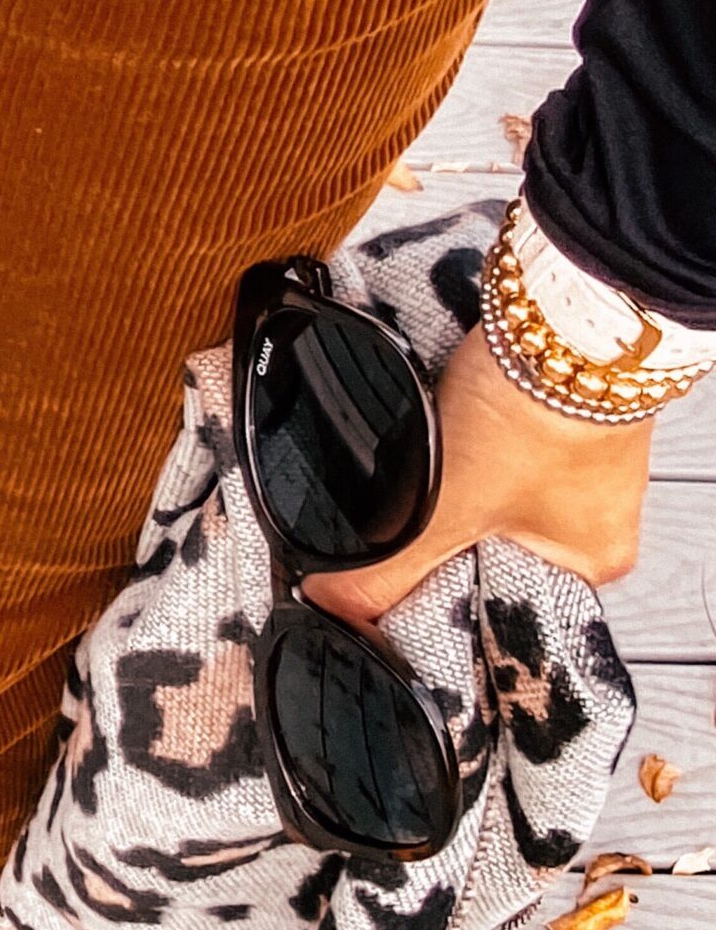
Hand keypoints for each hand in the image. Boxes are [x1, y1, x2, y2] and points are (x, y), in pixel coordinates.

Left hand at [303, 321, 655, 627]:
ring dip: (452, 491)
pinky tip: (442, 438)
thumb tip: (336, 603)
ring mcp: (579, 464)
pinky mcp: (556, 416)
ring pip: (490, 499)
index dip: (438, 604)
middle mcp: (593, 519)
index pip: (498, 611)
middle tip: (406, 522)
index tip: (393, 588)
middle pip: (491, 554)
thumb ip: (387, 567)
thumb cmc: (532, 412)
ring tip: (425, 474)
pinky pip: (498, 451)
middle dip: (441, 542)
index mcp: (588, 565)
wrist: (556, 317)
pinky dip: (466, 449)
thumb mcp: (443, 509)